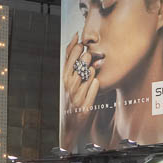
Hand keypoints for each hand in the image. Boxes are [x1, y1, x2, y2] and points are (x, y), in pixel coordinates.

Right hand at [60, 32, 99, 147]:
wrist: (72, 125)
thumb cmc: (74, 100)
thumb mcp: (72, 82)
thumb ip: (75, 65)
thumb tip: (79, 44)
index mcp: (66, 78)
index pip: (67, 60)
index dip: (72, 48)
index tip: (79, 38)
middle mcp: (69, 87)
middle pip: (74, 68)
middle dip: (79, 58)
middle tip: (86, 50)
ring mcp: (76, 97)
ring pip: (81, 80)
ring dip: (87, 71)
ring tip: (93, 63)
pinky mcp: (84, 107)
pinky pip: (89, 95)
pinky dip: (92, 88)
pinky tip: (96, 82)